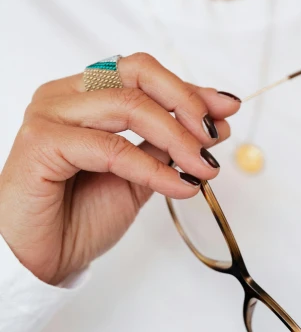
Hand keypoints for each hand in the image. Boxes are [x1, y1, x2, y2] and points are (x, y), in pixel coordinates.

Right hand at [0, 53, 239, 284]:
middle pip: (136, 75)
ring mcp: (50, 114)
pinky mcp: (42, 142)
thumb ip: (166, 148)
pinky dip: (152, 167)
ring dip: (177, 137)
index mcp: (85, 96)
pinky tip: (179, 185)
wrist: (43, 257)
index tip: (227, 108)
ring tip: (204, 168)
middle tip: (215, 135)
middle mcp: (65, 95)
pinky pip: (112, 148)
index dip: (189, 89)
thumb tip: (214, 125)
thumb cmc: (80, 217)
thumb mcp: (138, 177)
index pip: (143, 74)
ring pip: (128, 107)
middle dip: (186, 103)